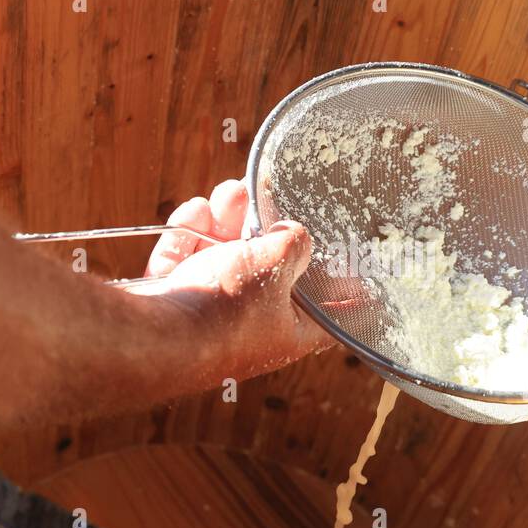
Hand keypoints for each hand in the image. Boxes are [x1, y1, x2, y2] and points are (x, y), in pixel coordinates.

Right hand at [129, 180, 333, 383]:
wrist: (157, 334)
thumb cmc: (226, 309)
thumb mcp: (275, 264)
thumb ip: (293, 242)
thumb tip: (295, 234)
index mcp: (289, 333)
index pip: (331, 316)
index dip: (351, 296)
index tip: (370, 285)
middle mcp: (251, 330)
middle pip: (268, 273)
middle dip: (264, 231)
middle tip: (264, 200)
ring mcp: (210, 317)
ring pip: (222, 259)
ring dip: (225, 222)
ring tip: (228, 193)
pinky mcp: (174, 304)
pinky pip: (186, 263)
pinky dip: (189, 236)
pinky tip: (194, 213)